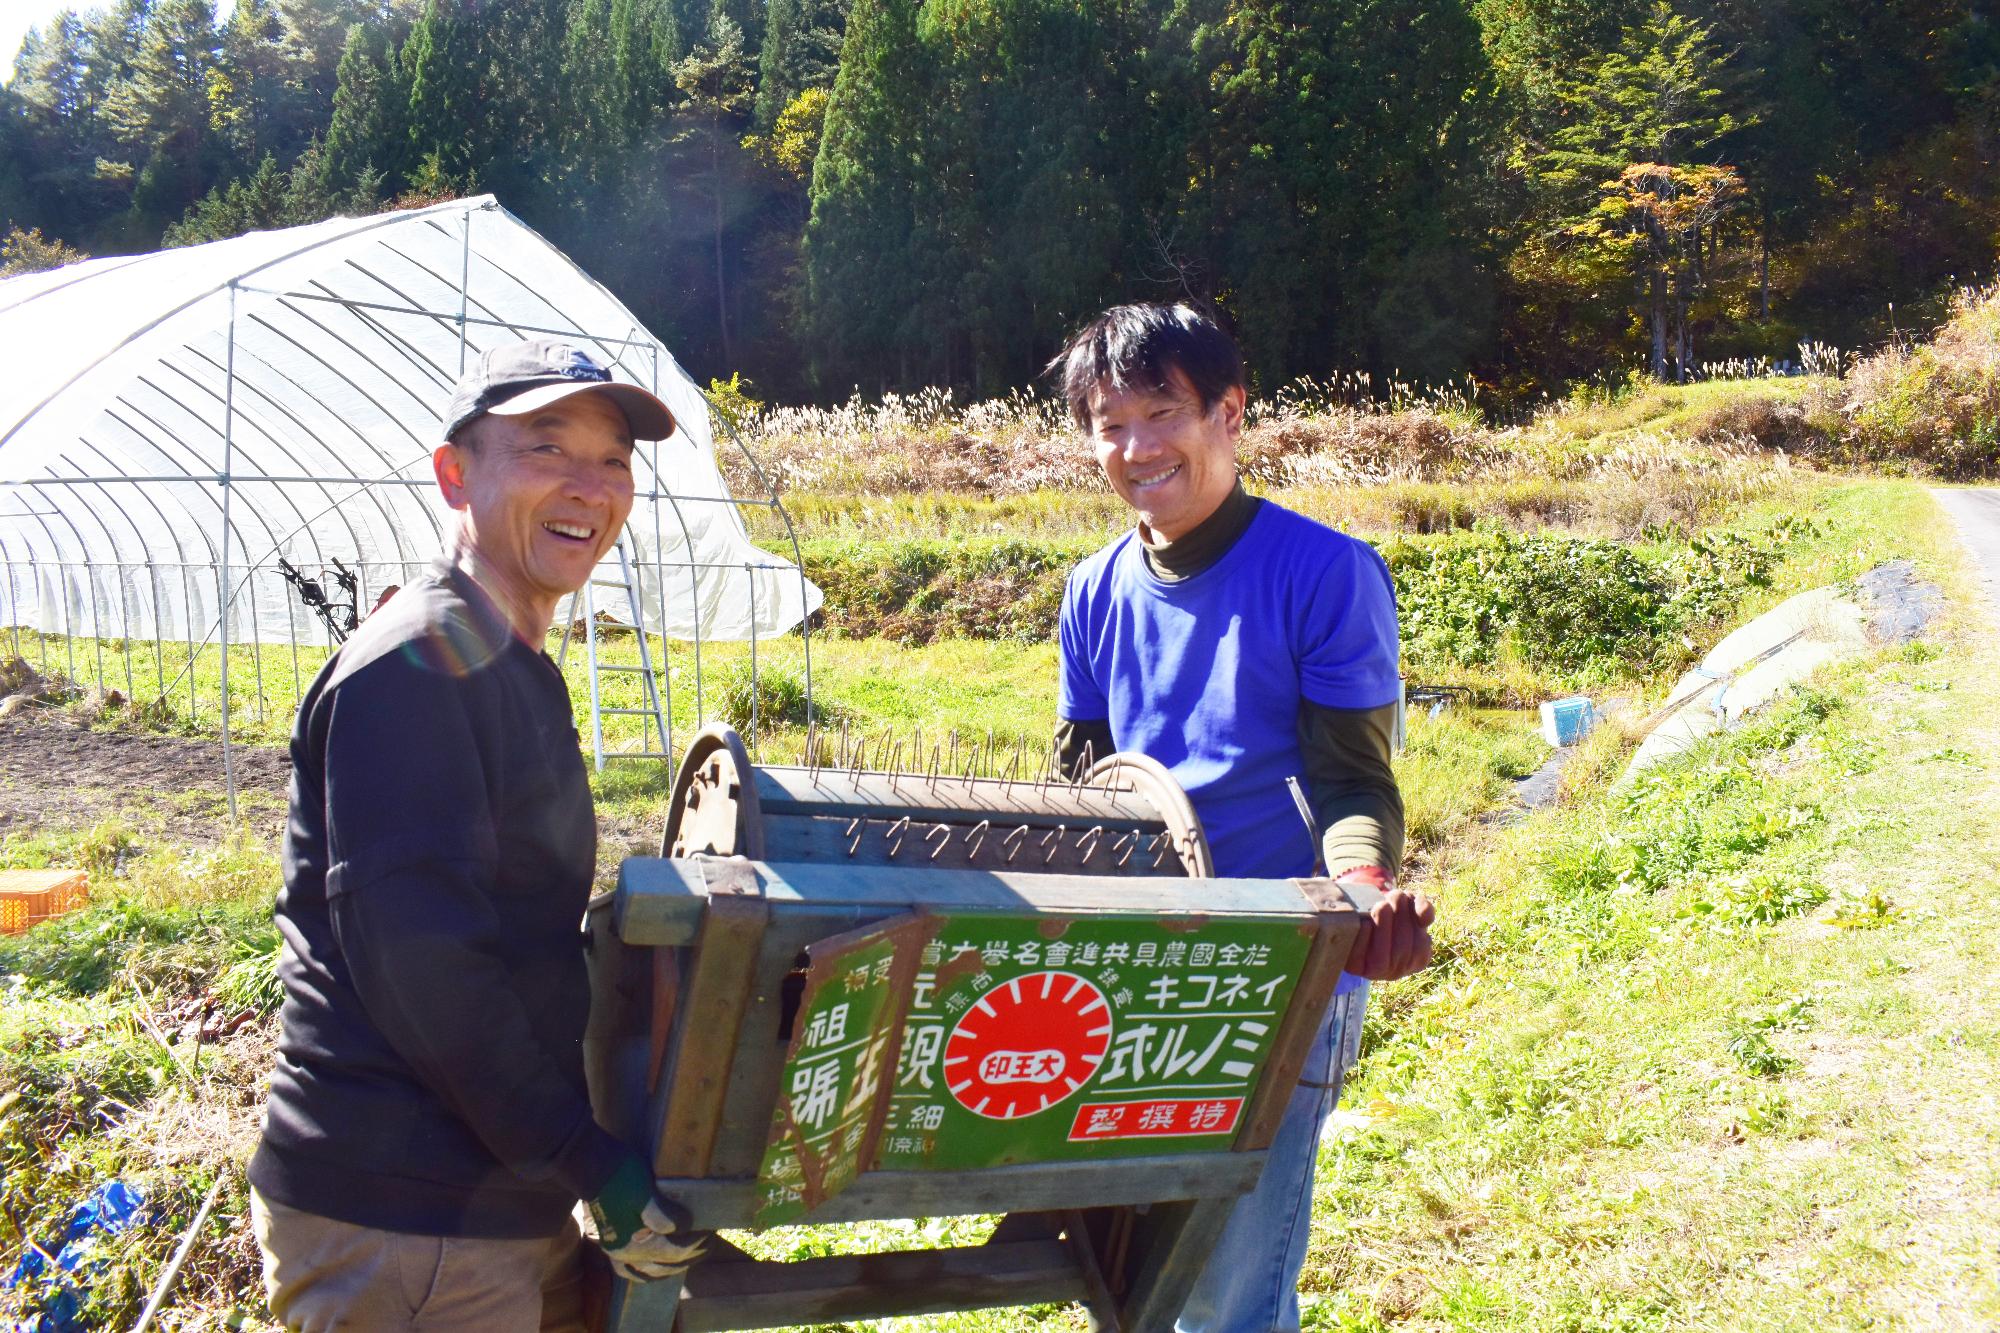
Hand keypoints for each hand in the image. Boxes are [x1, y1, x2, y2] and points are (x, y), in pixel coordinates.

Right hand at [588, 1157, 708, 1281]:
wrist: (591, 1166)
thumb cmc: (620, 1175)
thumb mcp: (645, 1192)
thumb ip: (664, 1216)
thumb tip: (685, 1228)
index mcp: (633, 1245)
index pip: (675, 1252)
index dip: (697, 1243)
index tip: (711, 1230)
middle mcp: (623, 1255)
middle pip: (665, 1266)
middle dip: (691, 1256)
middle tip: (710, 1242)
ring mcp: (616, 1251)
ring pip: (650, 1272)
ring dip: (673, 1266)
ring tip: (692, 1255)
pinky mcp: (613, 1243)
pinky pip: (634, 1269)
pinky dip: (651, 1270)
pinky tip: (661, 1265)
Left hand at [1336, 869, 1435, 980]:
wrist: (1359, 918)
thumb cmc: (1391, 913)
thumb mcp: (1410, 908)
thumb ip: (1423, 908)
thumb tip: (1425, 917)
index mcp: (1416, 959)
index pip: (1421, 948)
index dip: (1414, 923)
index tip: (1407, 898)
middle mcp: (1398, 971)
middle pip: (1401, 952)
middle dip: (1399, 920)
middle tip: (1395, 896)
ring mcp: (1376, 973)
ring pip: (1381, 959)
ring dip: (1383, 928)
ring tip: (1382, 905)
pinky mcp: (1354, 968)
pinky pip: (1359, 959)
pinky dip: (1363, 940)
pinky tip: (1365, 923)